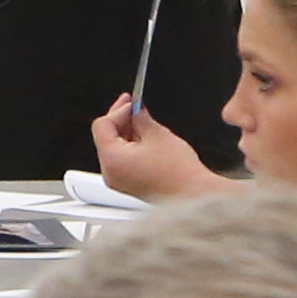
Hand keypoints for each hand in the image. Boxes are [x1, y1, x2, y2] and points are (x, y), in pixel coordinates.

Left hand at [84, 97, 218, 198]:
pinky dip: (131, 147)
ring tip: (145, 123)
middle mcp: (110, 173)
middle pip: (106, 138)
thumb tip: (135, 110)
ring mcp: (119, 181)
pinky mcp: (129, 185)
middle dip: (121, 120)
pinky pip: (123, 161)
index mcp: (112, 159)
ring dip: (127, 133)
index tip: (131, 101)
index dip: (118, 110)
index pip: (102, 126)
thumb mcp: (157, 134)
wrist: (194, 196)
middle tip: (135, 106)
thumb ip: (140, 118)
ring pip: (115, 149)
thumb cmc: (178, 172)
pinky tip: (146, 139)